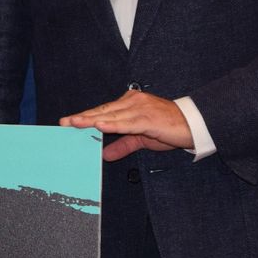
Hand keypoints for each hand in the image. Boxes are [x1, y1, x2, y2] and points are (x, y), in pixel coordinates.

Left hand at [60, 88, 193, 161]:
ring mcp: (140, 109)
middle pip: (103, 110)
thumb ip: (123, 145)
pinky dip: (113, 124)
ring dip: (92, 120)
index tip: (68, 121)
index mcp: (130, 104)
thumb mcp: (141, 139)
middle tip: (64, 122)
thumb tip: (105, 155)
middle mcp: (133, 102)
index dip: (86, 116)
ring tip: (75, 123)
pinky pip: (127, 123)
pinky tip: (100, 126)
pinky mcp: (148, 118)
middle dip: (83, 117)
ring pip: (111, 115)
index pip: (103, 111)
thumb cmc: (168, 128)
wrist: (193, 125)